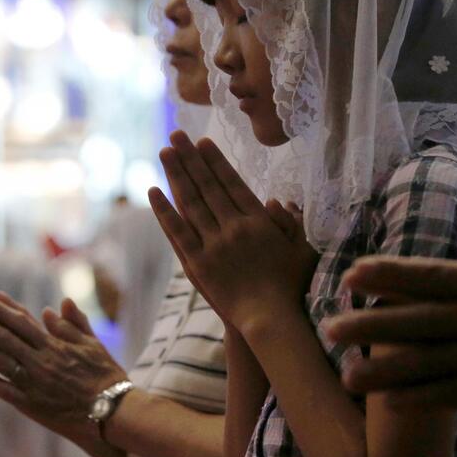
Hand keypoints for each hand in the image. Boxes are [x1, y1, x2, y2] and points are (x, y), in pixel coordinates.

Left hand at [0, 289, 126, 439]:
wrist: (112, 411)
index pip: (21, 321)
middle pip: (4, 338)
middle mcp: (41, 361)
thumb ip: (73, 324)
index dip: (0, 309)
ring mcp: (35, 383)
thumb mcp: (92, 343)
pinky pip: (6, 391)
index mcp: (54, 345)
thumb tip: (53, 306)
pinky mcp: (32, 405)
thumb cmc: (105, 375)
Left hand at [148, 130, 316, 331]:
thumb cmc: (291, 286)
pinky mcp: (197, 264)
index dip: (215, 161)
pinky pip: (177, 232)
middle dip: (191, 158)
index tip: (202, 142)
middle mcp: (234, 227)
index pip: (232, 183)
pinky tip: (154, 192)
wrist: (270, 321)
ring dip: (176, 175)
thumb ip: (289, 222)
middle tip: (176, 136)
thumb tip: (274, 199)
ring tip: (165, 152)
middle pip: (207, 186)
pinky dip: (165, 211)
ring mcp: (213, 245)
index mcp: (259, 221)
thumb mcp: (302, 249)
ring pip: (190, 203)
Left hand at [323, 224, 456, 406]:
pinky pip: (453, 394)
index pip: (425, 276)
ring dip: (383, 371)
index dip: (386, 275)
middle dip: (368, 326)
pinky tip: (389, 401)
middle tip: (328, 330)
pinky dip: (421, 398)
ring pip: (425, 364)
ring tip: (347, 376)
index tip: (351, 274)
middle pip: (413, 323)